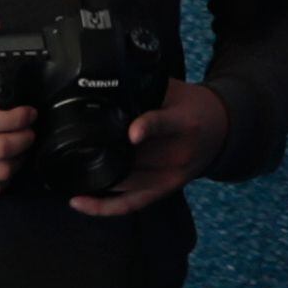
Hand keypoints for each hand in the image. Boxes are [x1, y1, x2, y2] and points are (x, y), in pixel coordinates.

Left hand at [69, 80, 229, 217]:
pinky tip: (79, 202)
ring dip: (96, 177)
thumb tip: (107, 80)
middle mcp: (178, 154)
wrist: (222, 130)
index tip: (132, 132)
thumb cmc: (192, 106)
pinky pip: (131, 204)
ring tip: (65, 170)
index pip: (165, 125)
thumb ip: (146, 87)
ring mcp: (171, 177)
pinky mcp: (164, 191)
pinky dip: (104, 207)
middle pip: (136, 158)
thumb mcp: (175, 90)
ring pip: (128, 182)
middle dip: (103, 152)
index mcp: (184, 124)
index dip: (148, 128)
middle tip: (68, 146)